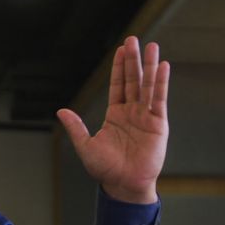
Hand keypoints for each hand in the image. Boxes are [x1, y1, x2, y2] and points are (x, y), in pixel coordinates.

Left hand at [57, 36, 169, 203]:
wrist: (123, 185)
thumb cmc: (105, 169)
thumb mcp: (86, 146)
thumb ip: (76, 128)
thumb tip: (61, 111)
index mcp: (115, 115)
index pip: (118, 85)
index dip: (119, 68)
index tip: (120, 49)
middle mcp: (131, 112)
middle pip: (133, 81)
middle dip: (133, 60)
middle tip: (134, 39)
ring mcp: (146, 117)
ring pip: (148, 86)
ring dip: (149, 66)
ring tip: (152, 47)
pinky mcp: (158, 124)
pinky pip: (159, 100)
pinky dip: (161, 83)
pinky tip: (163, 67)